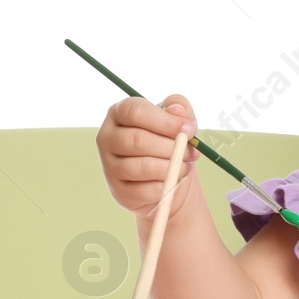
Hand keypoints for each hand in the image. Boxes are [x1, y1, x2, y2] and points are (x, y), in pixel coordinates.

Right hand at [96, 94, 201, 219]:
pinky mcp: (118, 190)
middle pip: (138, 140)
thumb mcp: (177, 119)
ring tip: (184, 165)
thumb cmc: (169, 139)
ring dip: (171, 167)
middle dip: (172, 147)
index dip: (165, 121)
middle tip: (191, 152)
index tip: (188, 130)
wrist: (167, 174)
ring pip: (142, 167)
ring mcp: (109, 165)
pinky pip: (145, 190)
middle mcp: (107, 137)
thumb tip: (176, 111)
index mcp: (118, 112)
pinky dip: (165, 186)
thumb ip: (179, 107)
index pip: (135, 112)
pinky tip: (173, 180)